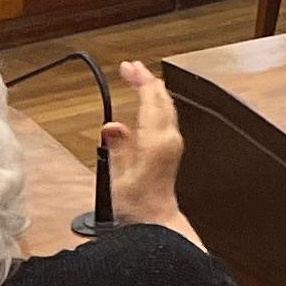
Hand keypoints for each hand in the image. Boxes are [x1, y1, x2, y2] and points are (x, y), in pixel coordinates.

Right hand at [101, 61, 184, 226]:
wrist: (157, 218)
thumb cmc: (138, 203)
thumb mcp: (118, 175)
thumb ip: (117, 147)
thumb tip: (112, 126)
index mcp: (156, 140)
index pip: (151, 99)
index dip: (140, 80)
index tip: (128, 67)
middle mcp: (169, 138)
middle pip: (162, 98)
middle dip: (147, 79)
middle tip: (131, 67)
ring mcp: (173, 142)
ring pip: (167, 105)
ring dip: (153, 89)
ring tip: (139, 77)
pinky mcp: (172, 147)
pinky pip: (167, 116)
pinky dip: (157, 102)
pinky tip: (149, 101)